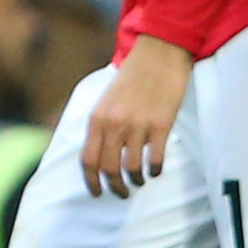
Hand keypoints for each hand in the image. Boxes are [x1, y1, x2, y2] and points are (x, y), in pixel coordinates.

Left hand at [78, 31, 192, 197]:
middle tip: (121, 193)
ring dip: (135, 180)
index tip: (96, 193)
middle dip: (114, 186)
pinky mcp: (161, 124)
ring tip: (140, 182)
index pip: (87, 159)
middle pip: (107, 168)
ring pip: (131, 167)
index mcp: (97, 118)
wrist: (157, 54)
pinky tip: (155, 170)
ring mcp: (137, 125)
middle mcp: (113, 124)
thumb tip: (98, 153)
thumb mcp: (106, 100)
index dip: (90, 181)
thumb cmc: (132, 78)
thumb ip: (101, 125)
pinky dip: (154, 170)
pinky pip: (155, 158)